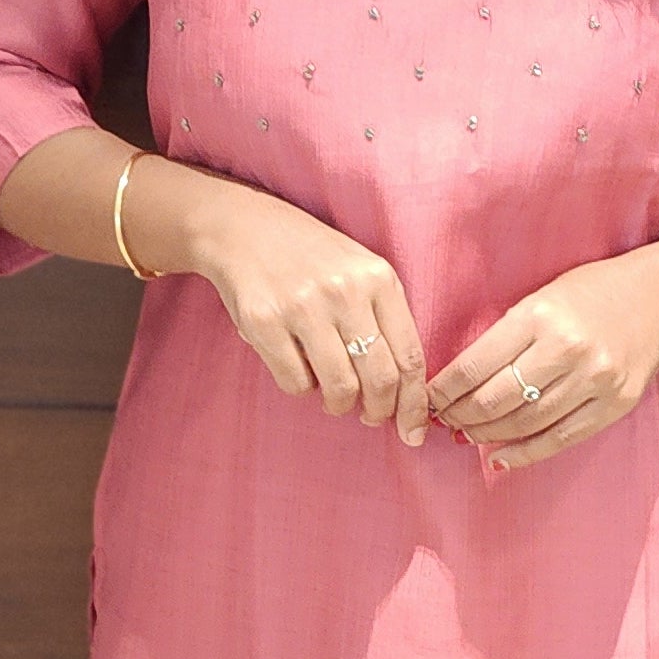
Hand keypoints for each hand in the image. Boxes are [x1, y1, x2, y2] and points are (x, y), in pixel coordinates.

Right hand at [190, 186, 429, 443]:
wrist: (243, 228)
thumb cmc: (310, 258)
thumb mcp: (359, 272)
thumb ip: (384, 319)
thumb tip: (405, 391)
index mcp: (378, 278)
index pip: (410, 356)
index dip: (414, 403)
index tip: (413, 430)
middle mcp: (345, 291)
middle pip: (380, 379)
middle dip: (379, 412)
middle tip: (370, 417)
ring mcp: (303, 306)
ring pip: (340, 388)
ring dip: (340, 405)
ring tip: (334, 396)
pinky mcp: (264, 321)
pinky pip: (296, 383)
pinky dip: (302, 388)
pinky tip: (299, 368)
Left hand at [427, 240, 658, 472]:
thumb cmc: (593, 292)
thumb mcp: (543, 297)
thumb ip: (506, 334)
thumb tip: (460, 381)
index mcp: (539, 316)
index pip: (475, 365)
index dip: (443, 390)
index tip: (428, 399)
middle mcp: (566, 349)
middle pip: (496, 399)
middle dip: (460, 415)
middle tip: (444, 420)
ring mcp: (593, 381)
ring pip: (524, 423)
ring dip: (487, 435)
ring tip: (468, 435)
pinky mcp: (614, 405)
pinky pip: (560, 439)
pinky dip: (524, 453)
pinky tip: (500, 458)